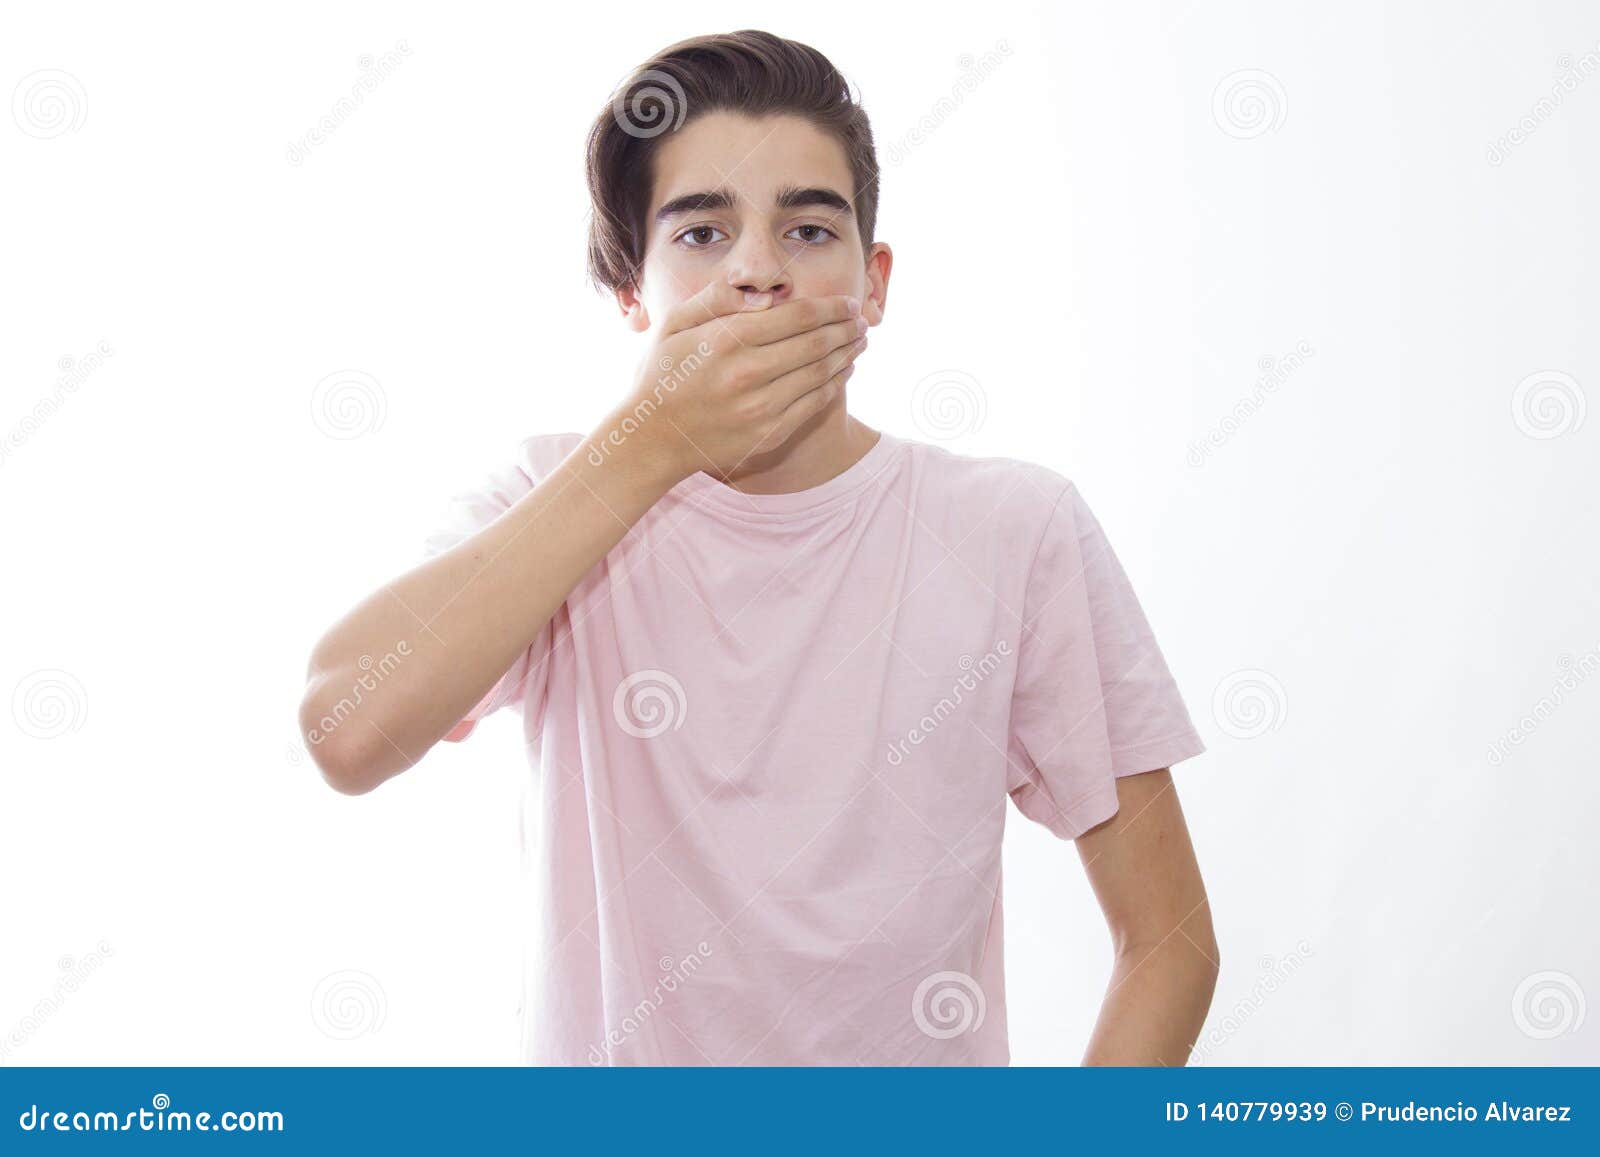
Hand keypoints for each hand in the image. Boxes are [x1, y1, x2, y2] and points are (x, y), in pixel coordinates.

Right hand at [613, 281, 867, 483]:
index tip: (847, 303)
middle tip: (862, 321)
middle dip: (846, 329)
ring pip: (821, 374)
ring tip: (859, 342)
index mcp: (728, 340)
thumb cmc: (662, 375)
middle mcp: (749, 373)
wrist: (651, 439)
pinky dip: (835, 384)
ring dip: (847, 355)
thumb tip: (763, 291)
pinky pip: (814, 403)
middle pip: (817, 343)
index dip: (831, 308)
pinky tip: (843, 371)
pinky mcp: (769, 433)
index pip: (798, 317)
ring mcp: (761, 407)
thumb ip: (716, 299)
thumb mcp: (674, 324)